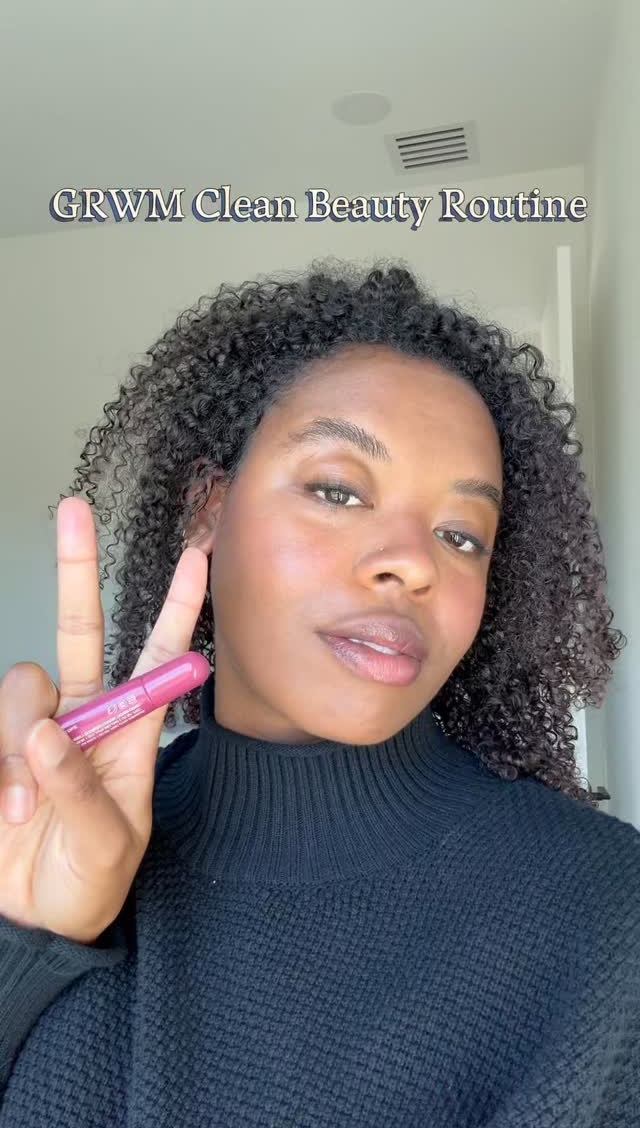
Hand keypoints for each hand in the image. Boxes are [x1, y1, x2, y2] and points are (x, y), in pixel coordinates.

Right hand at [0, 496, 207, 943]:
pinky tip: (4, 811)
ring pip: (23, 686)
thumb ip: (80, 789)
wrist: (32, 921)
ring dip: (18, 746)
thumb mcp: (106, 846)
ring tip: (22, 808)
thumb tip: (47, 731)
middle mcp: (80, 716)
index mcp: (128, 732)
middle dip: (78, 567)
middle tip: (74, 509)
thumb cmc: (86, 884)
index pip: (157, 657)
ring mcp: (32, 728)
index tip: (196, 556)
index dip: (176, 608)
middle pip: (79, 628)